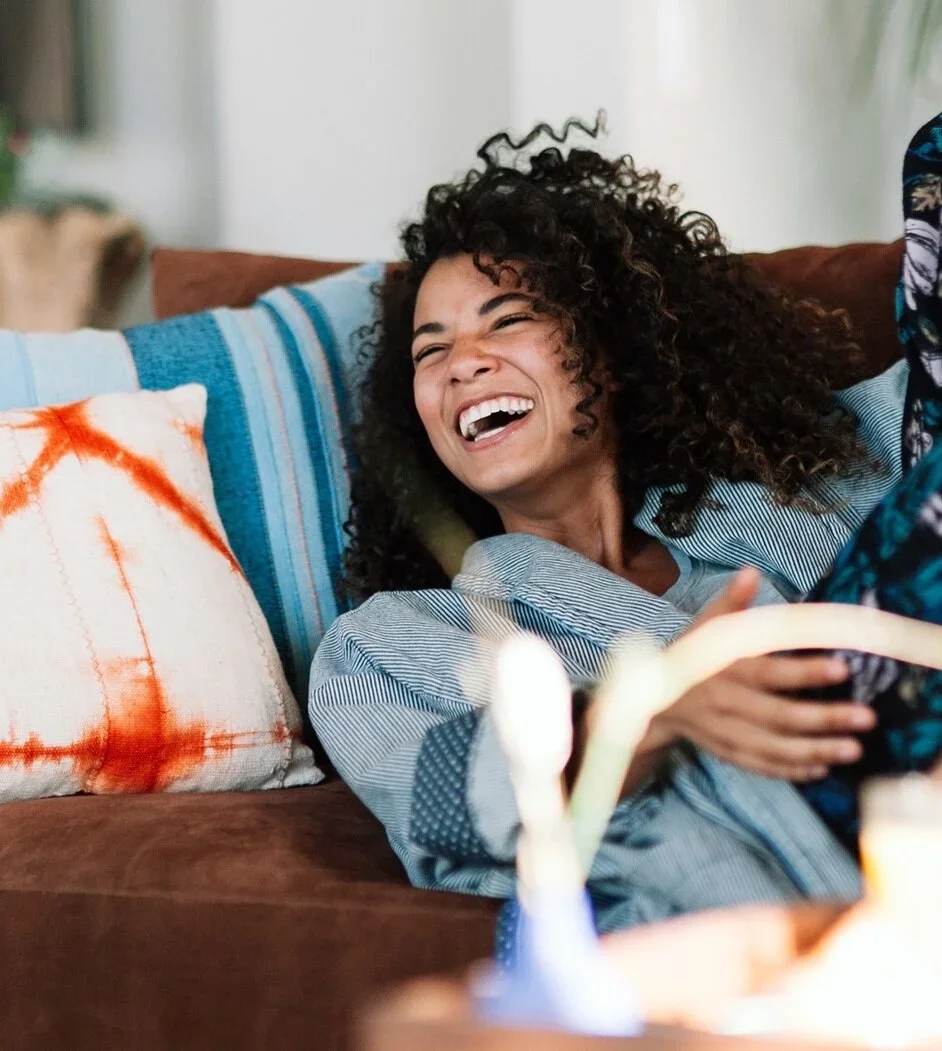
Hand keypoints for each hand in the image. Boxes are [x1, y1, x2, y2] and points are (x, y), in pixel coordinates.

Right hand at [648, 567, 876, 781]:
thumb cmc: (691, 656)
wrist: (654, 700)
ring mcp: (725, 731)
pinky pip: (760, 765)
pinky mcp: (726, 752)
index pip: (768, 672)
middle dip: (824, 718)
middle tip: (866, 717)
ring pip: (773, 747)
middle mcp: (724, 702)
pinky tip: (820, 769)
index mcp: (723, 668)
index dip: (805, 672)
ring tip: (854, 749)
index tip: (843, 670)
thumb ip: (732, 602)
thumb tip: (751, 571)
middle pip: (778, 715)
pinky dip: (790, 770)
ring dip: (816, 750)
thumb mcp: (706, 626)